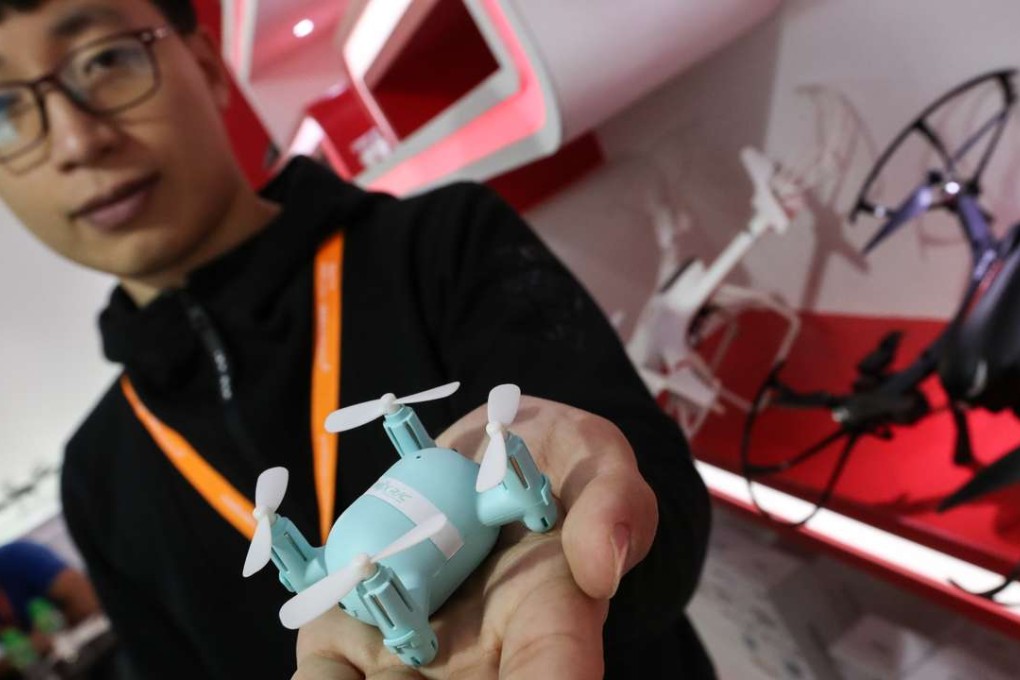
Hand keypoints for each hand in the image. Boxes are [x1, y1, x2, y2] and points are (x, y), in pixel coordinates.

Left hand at [293, 396, 658, 678]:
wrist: (497, 458)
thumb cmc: (564, 465)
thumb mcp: (601, 464)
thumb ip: (612, 507)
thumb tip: (599, 567)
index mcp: (552, 620)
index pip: (552, 674)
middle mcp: (482, 653)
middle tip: (395, 677)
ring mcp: (416, 643)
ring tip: (330, 674)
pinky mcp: (362, 624)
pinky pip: (330, 659)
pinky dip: (314, 672)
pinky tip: (305, 654)